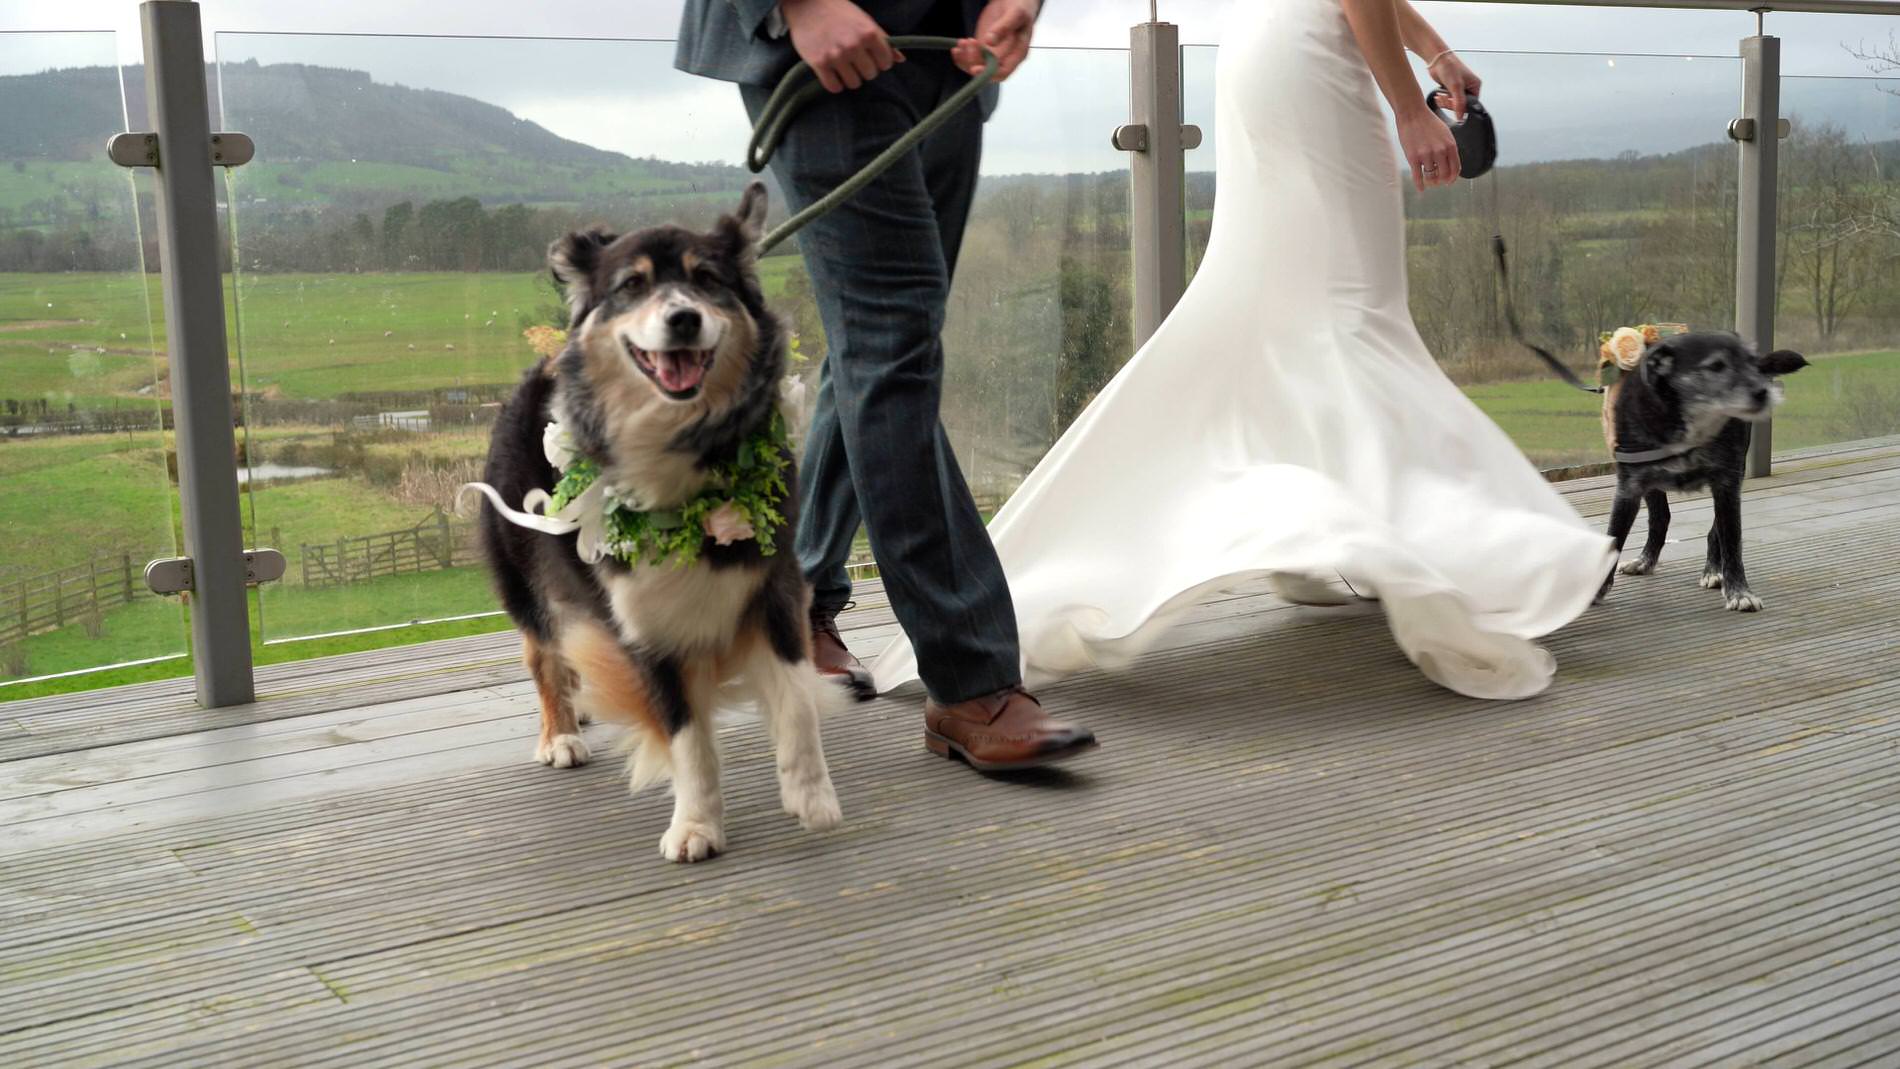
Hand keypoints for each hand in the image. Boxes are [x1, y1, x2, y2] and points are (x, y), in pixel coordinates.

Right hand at [782, 0, 901, 93]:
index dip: (880, 62)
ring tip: (844, 67)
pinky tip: (832, 74)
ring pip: (854, 83)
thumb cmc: (839, 12)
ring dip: (850, 78)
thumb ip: (883, 40)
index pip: (885, 63)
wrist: (807, 4)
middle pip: (870, 75)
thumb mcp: (865, 21)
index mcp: (868, 33)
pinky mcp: (819, 63)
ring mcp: (836, 55)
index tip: (872, 57)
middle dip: (865, 70)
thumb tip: (901, 59)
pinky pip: (834, 87)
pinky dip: (835, 84)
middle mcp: (854, 45)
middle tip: (855, 61)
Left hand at [952, 0, 1037, 82]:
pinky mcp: (984, 48)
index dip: (989, 73)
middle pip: (987, 70)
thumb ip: (1004, 27)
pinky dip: (962, 56)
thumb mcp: (1016, 14)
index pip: (1004, 71)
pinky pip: (971, 58)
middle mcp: (1006, 57)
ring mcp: (993, 53)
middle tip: (969, 42)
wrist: (1013, 0)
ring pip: (977, 65)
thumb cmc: (1019, 6)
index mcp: (1018, 52)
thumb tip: (990, 42)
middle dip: (974, 60)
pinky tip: (956, 48)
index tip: (975, 68)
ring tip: (962, 42)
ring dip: (966, 58)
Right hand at [1397, 105, 1459, 191]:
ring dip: (1431, 181)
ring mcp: (1426, 155)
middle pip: (1445, 175)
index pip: (1456, 168)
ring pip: (1431, 176)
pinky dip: (1420, 185)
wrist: (1412, 113)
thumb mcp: (1445, 133)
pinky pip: (1418, 176)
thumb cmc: (1428, 122)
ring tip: (1429, 182)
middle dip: (1442, 181)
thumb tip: (1450, 163)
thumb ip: (1449, 148)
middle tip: (1438, 182)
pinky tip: (1421, 188)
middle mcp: (1440, 151)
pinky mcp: (1413, 157)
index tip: (1449, 181)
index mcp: (1450, 145)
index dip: (1453, 178)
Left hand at [1426, 51, 1481, 119]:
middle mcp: (1468, 88)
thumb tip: (1461, 117)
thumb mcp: (1456, 86)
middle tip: (1447, 97)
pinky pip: (1446, 101)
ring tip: (1442, 94)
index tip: (1454, 103)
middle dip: (1451, 103)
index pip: (1471, 104)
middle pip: (1461, 106)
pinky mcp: (1450, 90)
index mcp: (1475, 86)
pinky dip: (1442, 100)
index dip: (1461, 107)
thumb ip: (1459, 103)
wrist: (1437, 60)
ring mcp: (1459, 90)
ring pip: (1453, 105)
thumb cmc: (1449, 67)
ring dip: (1445, 101)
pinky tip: (1439, 94)